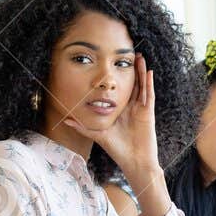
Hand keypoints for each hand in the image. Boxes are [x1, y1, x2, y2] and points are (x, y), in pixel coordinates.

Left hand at [62, 54, 160, 187]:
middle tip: (130, 54)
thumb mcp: (97, 134)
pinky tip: (149, 72)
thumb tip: (66, 120)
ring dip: (142, 72)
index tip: (114, 64)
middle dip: (132, 70)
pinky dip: (149, 84)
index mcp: (121, 110)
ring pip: (142, 86)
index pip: (121, 90)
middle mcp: (132, 108)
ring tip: (140, 57)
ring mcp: (141, 110)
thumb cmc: (117, 150)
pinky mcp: (148, 113)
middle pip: (133, 84)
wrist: (134, 162)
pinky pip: (149, 95)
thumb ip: (83, 126)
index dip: (119, 77)